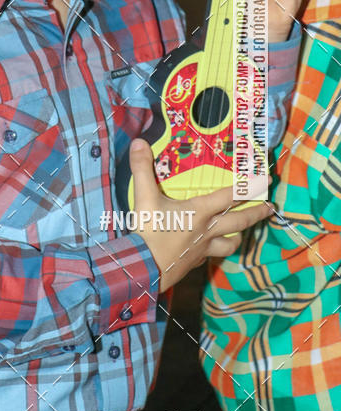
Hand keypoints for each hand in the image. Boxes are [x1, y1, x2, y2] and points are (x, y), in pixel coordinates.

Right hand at [129, 139, 272, 291]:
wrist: (144, 268)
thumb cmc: (148, 232)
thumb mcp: (144, 197)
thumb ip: (142, 168)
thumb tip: (139, 142)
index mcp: (200, 212)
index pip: (230, 196)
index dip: (249, 187)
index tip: (266, 181)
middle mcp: (207, 230)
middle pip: (239, 221)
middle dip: (257, 213)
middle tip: (271, 207)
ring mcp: (203, 249)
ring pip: (230, 244)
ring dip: (238, 237)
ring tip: (241, 233)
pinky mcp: (194, 262)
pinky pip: (209, 256)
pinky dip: (213, 251)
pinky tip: (208, 249)